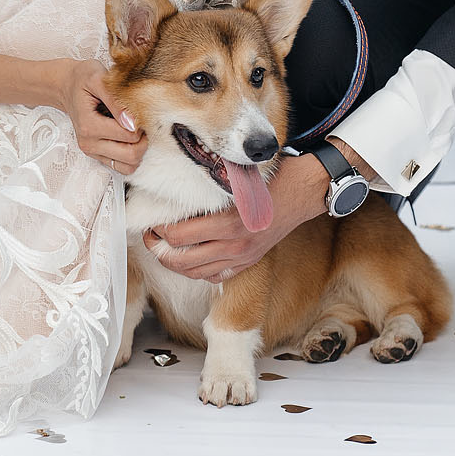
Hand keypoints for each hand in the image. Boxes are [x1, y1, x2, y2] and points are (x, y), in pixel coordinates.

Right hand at [53, 59, 146, 175]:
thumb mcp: (99, 80)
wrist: (66, 86)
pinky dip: (130, 156)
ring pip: (128, 166)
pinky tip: (128, 139)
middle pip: (131, 155)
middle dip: (143, 139)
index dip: (141, 124)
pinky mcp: (97, 155)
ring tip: (135, 131)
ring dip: (138, 150)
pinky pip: (121, 166)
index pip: (129, 135)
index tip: (138, 111)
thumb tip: (132, 122)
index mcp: (89, 126)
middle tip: (140, 122)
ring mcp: (92, 152)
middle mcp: (89, 143)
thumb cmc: (82, 80)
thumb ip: (116, 101)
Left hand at [145, 154, 326, 281]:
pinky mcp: (249, 262)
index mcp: (228, 222)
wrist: (304, 192)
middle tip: (150, 238)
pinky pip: (215, 277)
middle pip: (181, 260)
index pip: (178, 236)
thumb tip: (177, 192)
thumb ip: (211, 189)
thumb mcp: (238, 180)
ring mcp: (242, 257)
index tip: (152, 221)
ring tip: (164, 251)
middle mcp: (234, 245)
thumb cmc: (272, 178)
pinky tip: (191, 261)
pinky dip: (198, 272)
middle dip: (158, 250)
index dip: (158, 231)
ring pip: (195, 273)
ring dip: (174, 264)